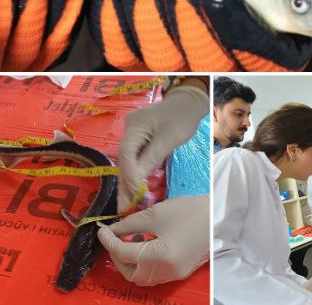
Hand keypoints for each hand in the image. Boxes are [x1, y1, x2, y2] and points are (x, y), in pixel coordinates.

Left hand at [97, 196, 208, 285]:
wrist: (218, 215)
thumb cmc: (188, 211)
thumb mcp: (154, 214)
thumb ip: (130, 225)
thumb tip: (112, 230)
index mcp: (158, 257)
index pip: (124, 253)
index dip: (108, 241)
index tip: (101, 230)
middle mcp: (165, 272)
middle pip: (130, 273)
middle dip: (117, 256)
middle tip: (113, 237)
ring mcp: (174, 275)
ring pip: (141, 276)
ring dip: (129, 262)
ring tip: (127, 240)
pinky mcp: (180, 271)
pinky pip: (154, 274)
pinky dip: (142, 263)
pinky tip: (142, 246)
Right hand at [117, 86, 206, 209]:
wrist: (188, 104)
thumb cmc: (181, 119)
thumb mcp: (169, 140)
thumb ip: (151, 159)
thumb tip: (136, 180)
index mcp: (134, 126)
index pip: (126, 154)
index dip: (129, 175)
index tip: (135, 193)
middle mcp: (128, 129)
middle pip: (123, 159)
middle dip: (124, 183)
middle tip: (123, 207)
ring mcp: (131, 133)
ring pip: (127, 160)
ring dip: (128, 181)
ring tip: (126, 203)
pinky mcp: (138, 138)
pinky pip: (133, 157)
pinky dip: (134, 172)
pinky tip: (133, 188)